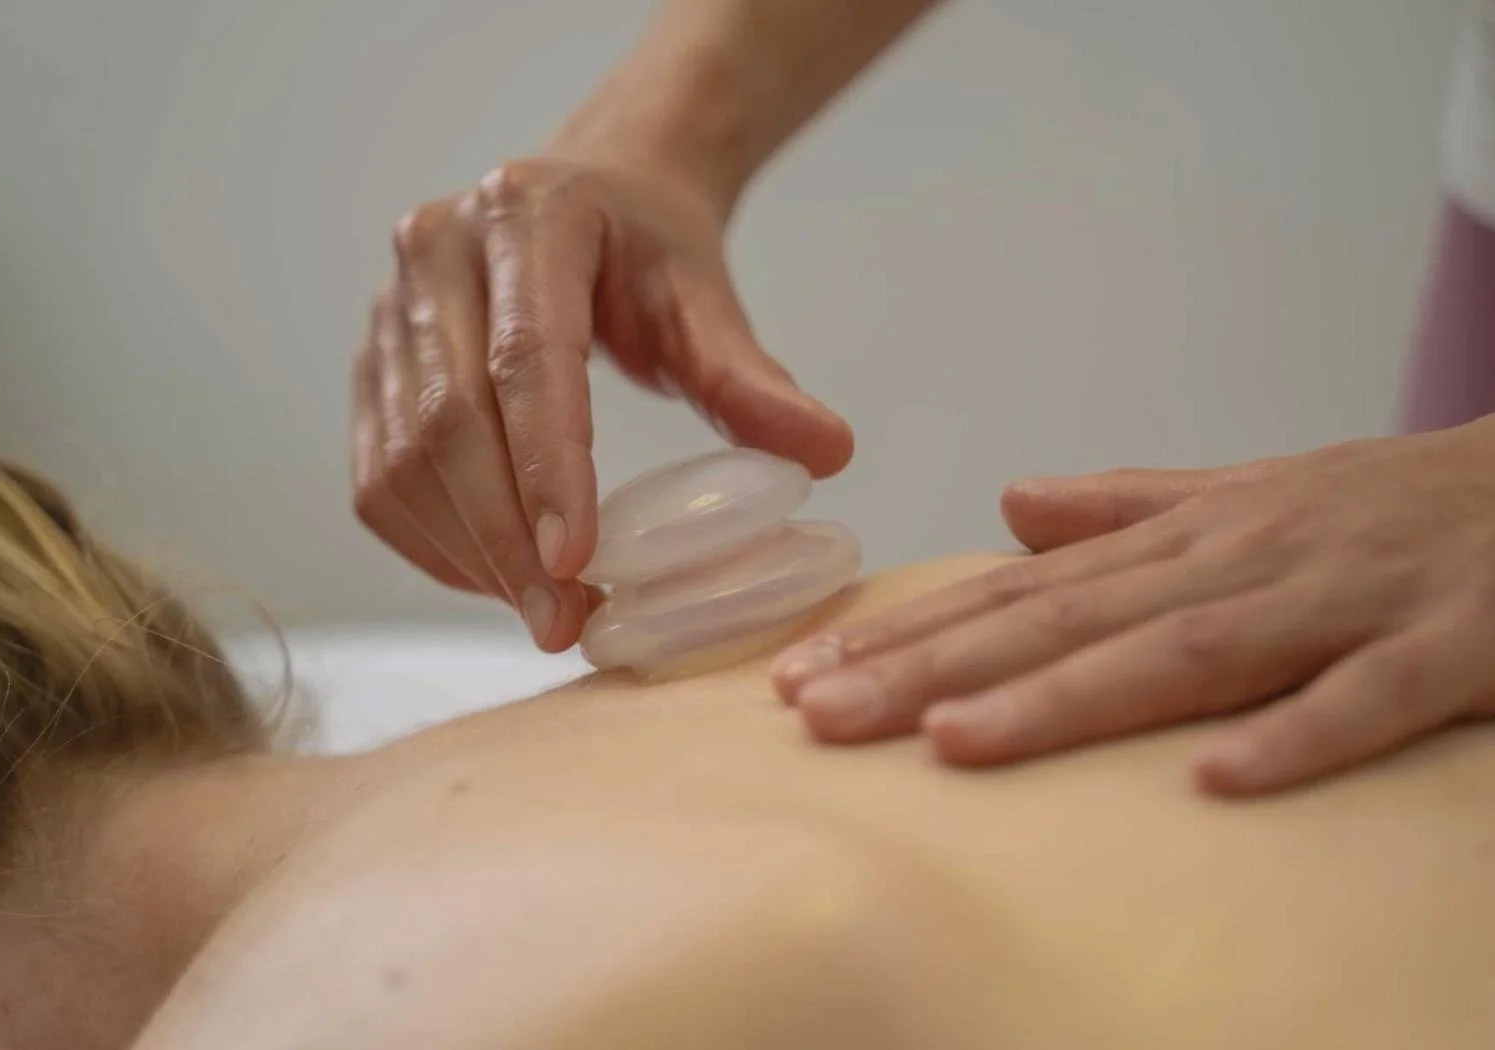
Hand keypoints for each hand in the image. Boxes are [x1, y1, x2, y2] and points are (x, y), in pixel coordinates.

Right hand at [350, 156, 851, 650]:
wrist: (584, 194)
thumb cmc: (645, 245)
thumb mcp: (703, 295)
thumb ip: (750, 377)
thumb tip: (828, 453)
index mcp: (524, 215)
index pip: (526, 358)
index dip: (547, 468)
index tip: (575, 565)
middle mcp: (434, 251)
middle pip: (448, 419)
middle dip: (503, 539)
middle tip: (563, 623)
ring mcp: (388, 308)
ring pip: (400, 460)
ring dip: (466, 554)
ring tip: (541, 612)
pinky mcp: (371, 364)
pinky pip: (377, 477)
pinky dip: (433, 545)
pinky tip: (496, 579)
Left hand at [772, 419, 1494, 794]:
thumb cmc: (1386, 504)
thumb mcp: (1248, 497)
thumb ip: (1130, 507)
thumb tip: (1011, 507)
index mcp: (1189, 540)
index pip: (1023, 592)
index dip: (912, 635)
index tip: (807, 677)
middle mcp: (1239, 563)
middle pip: (1066, 624)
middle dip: (934, 672)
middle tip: (819, 717)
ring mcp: (1339, 602)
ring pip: (1184, 654)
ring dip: (1065, 700)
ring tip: (951, 745)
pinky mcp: (1448, 646)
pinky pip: (1366, 699)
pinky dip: (1295, 734)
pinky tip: (1215, 783)